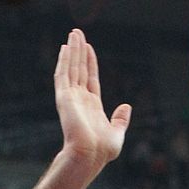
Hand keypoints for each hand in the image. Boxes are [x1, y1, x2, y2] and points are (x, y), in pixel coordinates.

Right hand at [54, 29, 131, 164]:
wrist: (90, 155)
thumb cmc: (102, 151)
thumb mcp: (117, 133)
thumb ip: (121, 120)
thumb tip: (126, 106)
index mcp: (92, 106)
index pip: (90, 79)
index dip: (90, 63)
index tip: (89, 48)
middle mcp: (80, 100)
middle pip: (79, 69)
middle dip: (79, 51)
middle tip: (77, 33)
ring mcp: (71, 98)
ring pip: (71, 68)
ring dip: (72, 50)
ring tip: (74, 33)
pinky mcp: (64, 97)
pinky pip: (63, 74)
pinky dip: (64, 60)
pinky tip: (66, 47)